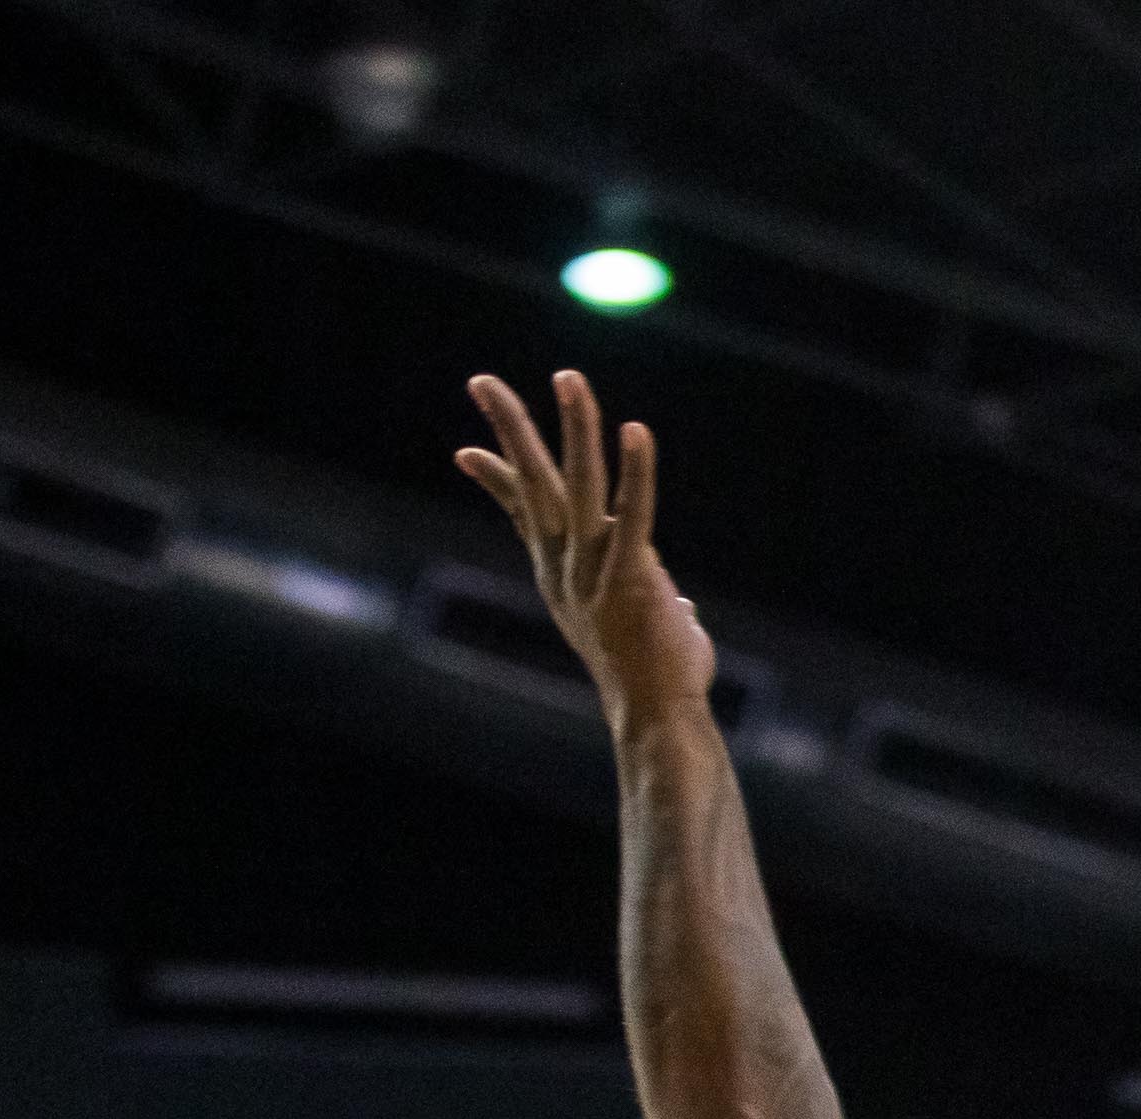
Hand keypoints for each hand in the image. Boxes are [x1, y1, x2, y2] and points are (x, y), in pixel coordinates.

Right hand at [451, 372, 714, 726]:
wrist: (657, 719)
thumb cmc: (659, 679)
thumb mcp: (643, 630)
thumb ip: (652, 603)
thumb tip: (675, 601)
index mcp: (560, 577)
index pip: (522, 515)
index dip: (495, 480)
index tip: (465, 452)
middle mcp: (566, 567)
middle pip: (532, 484)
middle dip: (509, 428)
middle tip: (481, 380)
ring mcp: (594, 571)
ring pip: (579, 485)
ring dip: (575, 428)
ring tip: (568, 378)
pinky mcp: (631, 577)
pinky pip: (634, 513)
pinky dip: (636, 472)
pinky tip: (634, 431)